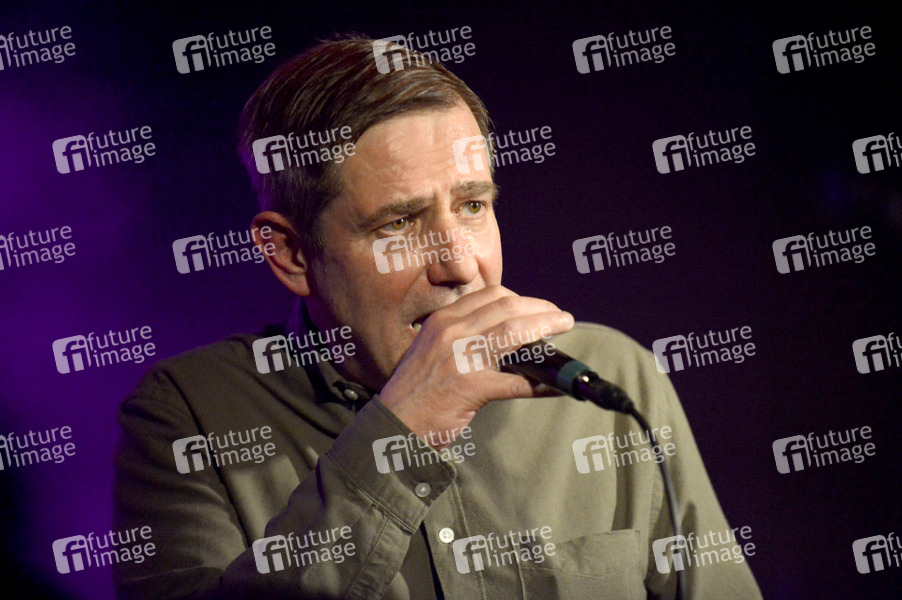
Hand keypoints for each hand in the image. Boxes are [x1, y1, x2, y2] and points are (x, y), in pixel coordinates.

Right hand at [379, 285, 573, 446]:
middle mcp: (451, 331)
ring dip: (547, 328)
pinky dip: (543, 382)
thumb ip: (460, 339)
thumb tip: (502, 339)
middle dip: (541, 309)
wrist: (392, 426)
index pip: (490, 295)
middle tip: (560, 317)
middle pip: (508, 307)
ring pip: (516, 332)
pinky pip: (518, 381)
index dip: (520, 298)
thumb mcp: (430, 352)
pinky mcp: (471, 387)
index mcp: (442, 320)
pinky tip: (557, 386)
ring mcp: (461, 358)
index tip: (536, 307)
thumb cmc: (414, 394)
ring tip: (565, 328)